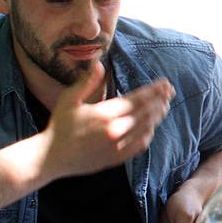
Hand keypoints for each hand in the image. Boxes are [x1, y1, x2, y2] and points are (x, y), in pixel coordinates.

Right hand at [41, 61, 172, 180]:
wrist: (51, 157)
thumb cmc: (59, 126)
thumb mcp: (69, 99)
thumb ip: (87, 82)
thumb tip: (99, 64)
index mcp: (105, 114)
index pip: (138, 99)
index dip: (154, 90)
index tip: (164, 83)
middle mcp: (115, 130)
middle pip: (146, 113)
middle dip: (160, 100)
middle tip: (170, 91)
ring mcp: (117, 146)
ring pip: (146, 128)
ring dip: (158, 116)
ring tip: (165, 105)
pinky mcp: (116, 158)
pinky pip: (139, 145)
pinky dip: (149, 134)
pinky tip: (152, 127)